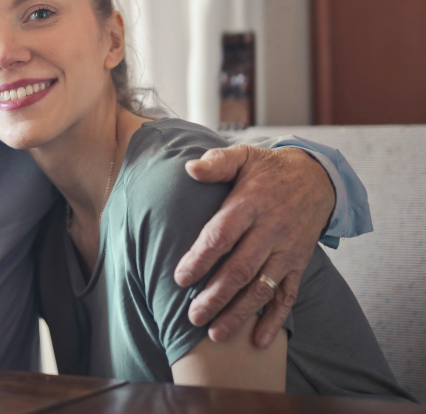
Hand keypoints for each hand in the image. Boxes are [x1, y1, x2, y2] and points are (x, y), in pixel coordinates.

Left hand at [175, 146, 334, 347]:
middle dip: (216, 296)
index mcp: (251, 204)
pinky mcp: (299, 263)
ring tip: (216, 335)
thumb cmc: (268, 169)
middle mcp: (271, 230)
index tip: (180, 278)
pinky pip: (288, 295)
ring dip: (240, 314)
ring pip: (262, 287)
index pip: (222, 235)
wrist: (317, 178)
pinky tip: (260, 341)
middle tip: (193, 317)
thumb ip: (217, 163)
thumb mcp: (244, 157)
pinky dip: (275, 319)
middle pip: (241, 268)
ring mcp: (287, 250)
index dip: (201, 258)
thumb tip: (190, 168)